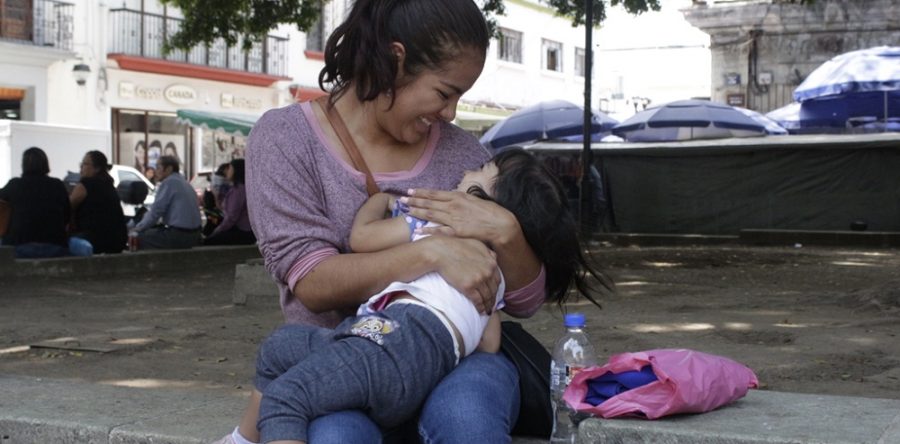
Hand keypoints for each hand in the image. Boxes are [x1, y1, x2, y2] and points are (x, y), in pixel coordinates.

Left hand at [402, 188, 517, 245]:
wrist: (501, 224)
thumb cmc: (490, 212)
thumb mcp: (474, 199)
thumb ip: (461, 198)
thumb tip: (453, 195)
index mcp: (458, 196)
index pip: (435, 193)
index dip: (421, 192)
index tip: (411, 191)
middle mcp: (454, 206)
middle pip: (430, 203)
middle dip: (414, 201)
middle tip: (402, 200)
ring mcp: (454, 219)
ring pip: (431, 215)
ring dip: (418, 212)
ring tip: (407, 211)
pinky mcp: (457, 231)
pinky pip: (440, 231)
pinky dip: (428, 230)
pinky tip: (419, 230)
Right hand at [422, 236, 500, 313]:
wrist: (440, 251)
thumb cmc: (455, 246)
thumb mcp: (475, 244)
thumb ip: (487, 252)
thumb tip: (494, 257)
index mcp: (491, 262)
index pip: (497, 279)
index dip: (496, 288)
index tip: (494, 294)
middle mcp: (488, 271)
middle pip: (494, 289)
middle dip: (493, 299)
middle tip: (492, 305)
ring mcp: (479, 279)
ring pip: (487, 297)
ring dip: (488, 305)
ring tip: (486, 310)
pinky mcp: (468, 287)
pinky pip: (478, 301)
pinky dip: (480, 307)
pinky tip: (480, 311)